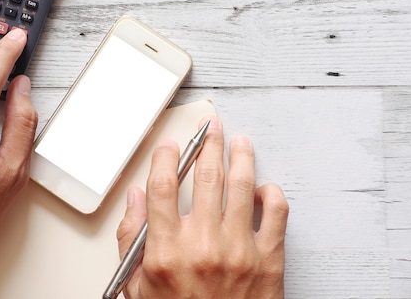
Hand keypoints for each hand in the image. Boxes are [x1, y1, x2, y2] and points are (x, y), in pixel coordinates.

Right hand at [116, 116, 288, 298]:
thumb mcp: (138, 287)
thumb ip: (133, 239)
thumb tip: (136, 199)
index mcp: (168, 251)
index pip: (164, 185)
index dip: (167, 156)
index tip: (171, 145)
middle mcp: (204, 244)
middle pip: (207, 175)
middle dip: (209, 143)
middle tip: (212, 128)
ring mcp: (240, 249)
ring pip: (243, 184)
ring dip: (241, 156)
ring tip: (240, 142)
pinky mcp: (269, 259)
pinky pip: (276, 212)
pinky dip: (271, 193)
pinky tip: (262, 187)